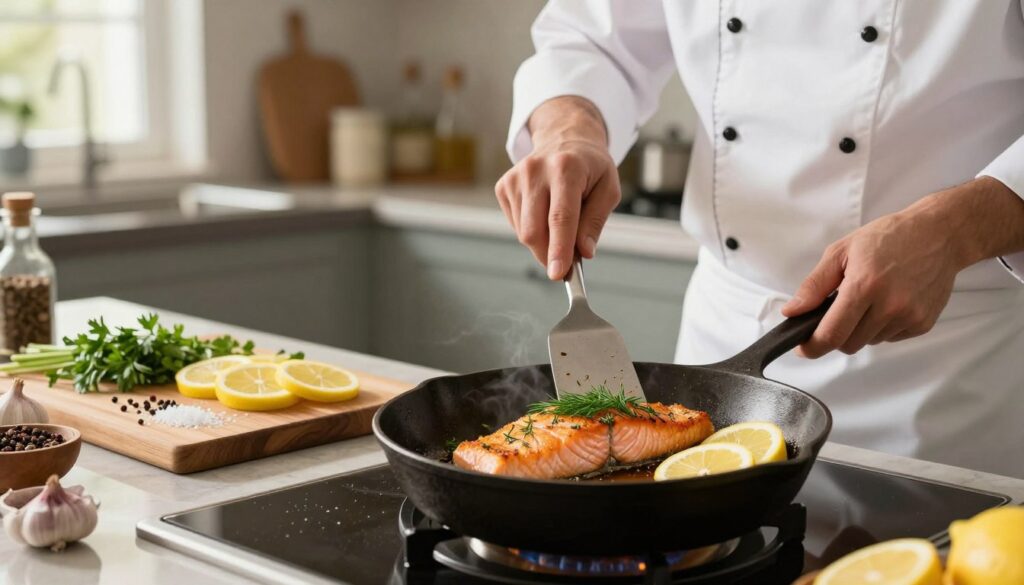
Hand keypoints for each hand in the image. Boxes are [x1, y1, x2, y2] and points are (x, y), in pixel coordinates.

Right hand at [495, 96, 620, 278]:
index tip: (559, 274)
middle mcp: (536, 170)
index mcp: (566, 168)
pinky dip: (532, 229)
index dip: (559, 249)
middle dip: (550, 254)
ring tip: (560, 223)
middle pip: (534, 230)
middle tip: (567, 260)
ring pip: (523, 232)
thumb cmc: (590, 167)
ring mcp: (516, 177)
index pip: (560, 217)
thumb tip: (583, 252)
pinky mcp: (504, 186)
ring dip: (543, 242)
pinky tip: (544, 213)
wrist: (564, 137)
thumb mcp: (608, 189)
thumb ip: (595, 221)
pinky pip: (516, 225)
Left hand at [782, 177, 1023, 357]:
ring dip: (860, 329)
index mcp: (864, 286)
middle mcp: (889, 306)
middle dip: (836, 333)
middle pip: (848, 344)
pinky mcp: (923, 323)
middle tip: (839, 310)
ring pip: (869, 342)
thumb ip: (814, 285)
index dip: (813, 346)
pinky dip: (882, 327)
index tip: (803, 347)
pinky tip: (888, 302)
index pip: (832, 333)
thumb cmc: (888, 238)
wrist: (939, 235)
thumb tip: (791, 311)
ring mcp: (909, 317)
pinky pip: (890, 338)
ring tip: (869, 299)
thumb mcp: (842, 251)